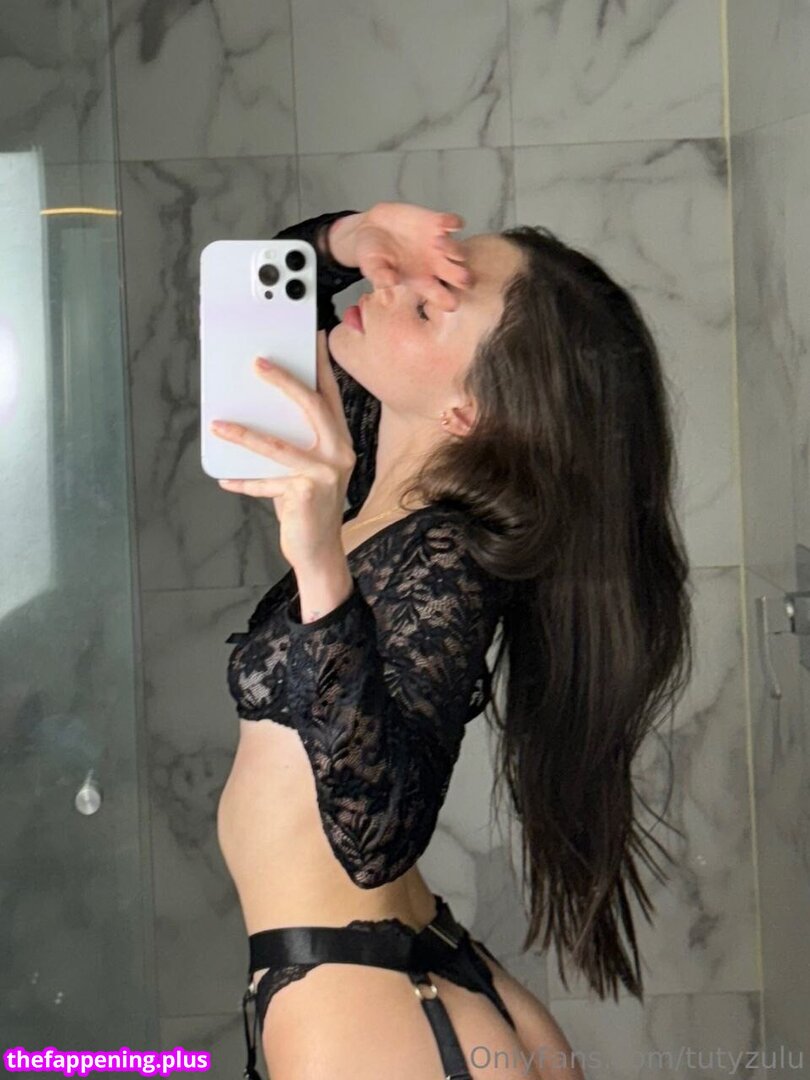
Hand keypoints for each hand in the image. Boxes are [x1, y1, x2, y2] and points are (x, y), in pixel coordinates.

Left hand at [211, 333, 355, 569]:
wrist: (319, 550)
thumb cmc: (307, 506)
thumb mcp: (304, 469)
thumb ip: (290, 442)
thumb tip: (254, 413)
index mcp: (340, 442)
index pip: (330, 396)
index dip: (321, 366)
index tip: (312, 339)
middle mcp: (339, 453)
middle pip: (312, 407)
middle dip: (284, 381)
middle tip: (257, 364)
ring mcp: (325, 474)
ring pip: (280, 445)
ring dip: (246, 433)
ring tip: (219, 425)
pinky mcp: (307, 493)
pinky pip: (267, 481)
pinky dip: (244, 481)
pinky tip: (226, 478)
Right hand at [333, 201, 473, 311]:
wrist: (369, 228)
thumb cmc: (371, 255)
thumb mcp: (371, 267)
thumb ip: (380, 277)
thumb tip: (388, 292)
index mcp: (422, 283)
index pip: (443, 299)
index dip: (450, 302)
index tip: (450, 303)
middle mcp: (435, 267)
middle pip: (462, 278)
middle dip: (465, 278)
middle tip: (453, 272)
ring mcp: (438, 245)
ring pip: (461, 252)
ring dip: (454, 248)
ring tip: (436, 242)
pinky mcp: (436, 223)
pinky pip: (455, 223)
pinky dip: (454, 222)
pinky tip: (442, 222)